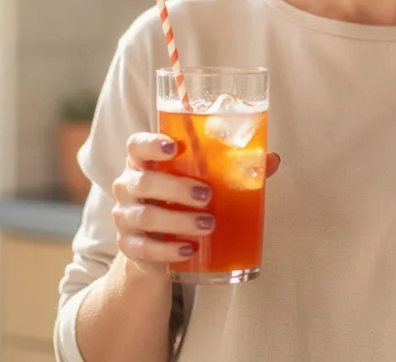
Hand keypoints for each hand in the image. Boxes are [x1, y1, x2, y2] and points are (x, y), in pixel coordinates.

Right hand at [112, 132, 280, 276]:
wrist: (155, 246)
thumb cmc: (180, 201)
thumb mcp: (200, 181)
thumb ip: (231, 167)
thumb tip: (271, 159)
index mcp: (143, 163)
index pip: (136, 146)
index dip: (151, 144)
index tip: (174, 147)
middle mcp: (127, 187)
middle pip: (143, 182)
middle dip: (176, 188)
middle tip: (208, 195)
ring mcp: (124, 218)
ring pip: (144, 217)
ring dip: (177, 220)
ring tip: (208, 224)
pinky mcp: (128, 247)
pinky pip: (143, 248)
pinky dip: (166, 250)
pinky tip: (188, 250)